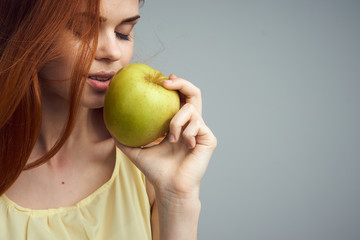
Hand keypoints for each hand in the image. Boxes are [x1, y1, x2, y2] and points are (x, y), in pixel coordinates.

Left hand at [114, 74, 216, 200]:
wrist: (170, 187)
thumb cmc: (156, 171)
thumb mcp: (136, 150)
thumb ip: (124, 136)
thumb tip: (108, 122)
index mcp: (178, 125)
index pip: (180, 99)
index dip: (175, 86)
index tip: (162, 81)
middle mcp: (191, 124)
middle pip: (194, 94)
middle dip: (183, 84)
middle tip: (167, 84)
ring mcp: (201, 131)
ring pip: (191, 109)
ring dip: (177, 121)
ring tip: (170, 138)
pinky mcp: (209, 138)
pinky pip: (197, 124)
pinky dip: (186, 132)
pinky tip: (184, 145)